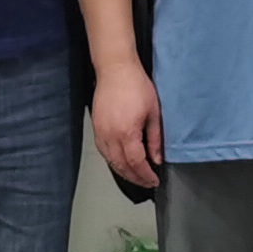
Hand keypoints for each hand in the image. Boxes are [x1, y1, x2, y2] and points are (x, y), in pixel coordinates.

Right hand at [92, 61, 164, 187]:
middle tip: (147, 182)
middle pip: (122, 166)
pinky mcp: (96, 127)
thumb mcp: (154, 112)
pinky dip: (113, 161)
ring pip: (110, 161)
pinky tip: (121, 162)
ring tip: (136, 176)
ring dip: (123, 172)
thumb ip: (155, 138)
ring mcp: (100, 132)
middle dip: (135, 178)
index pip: (136, 163)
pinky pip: (103, 152)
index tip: (154, 180)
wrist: (115, 69)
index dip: (145, 175)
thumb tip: (157, 158)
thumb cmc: (137, 86)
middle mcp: (110, 136)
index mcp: (127, 133)